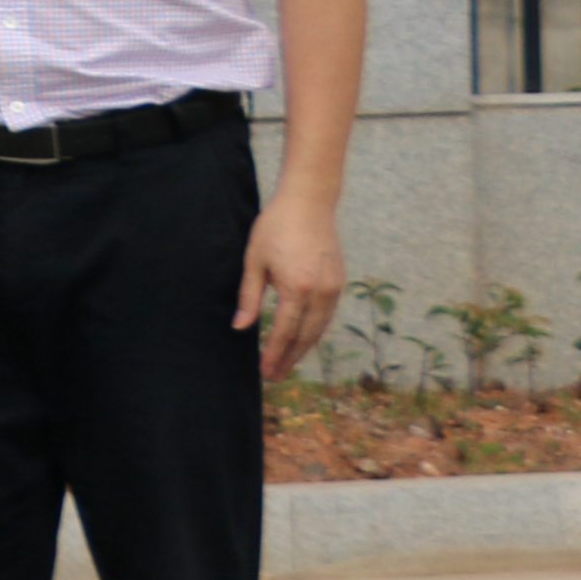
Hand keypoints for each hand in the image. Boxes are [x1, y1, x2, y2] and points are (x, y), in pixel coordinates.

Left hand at [237, 188, 343, 380]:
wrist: (308, 202)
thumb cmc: (275, 228)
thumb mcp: (254, 261)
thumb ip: (249, 297)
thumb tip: (240, 327)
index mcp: (297, 288)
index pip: (284, 331)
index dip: (275, 354)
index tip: (266, 372)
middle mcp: (320, 293)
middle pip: (305, 336)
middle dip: (290, 358)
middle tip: (275, 376)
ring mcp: (334, 288)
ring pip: (319, 328)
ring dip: (303, 348)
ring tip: (286, 363)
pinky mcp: (340, 282)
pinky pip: (327, 315)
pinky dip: (315, 331)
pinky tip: (302, 339)